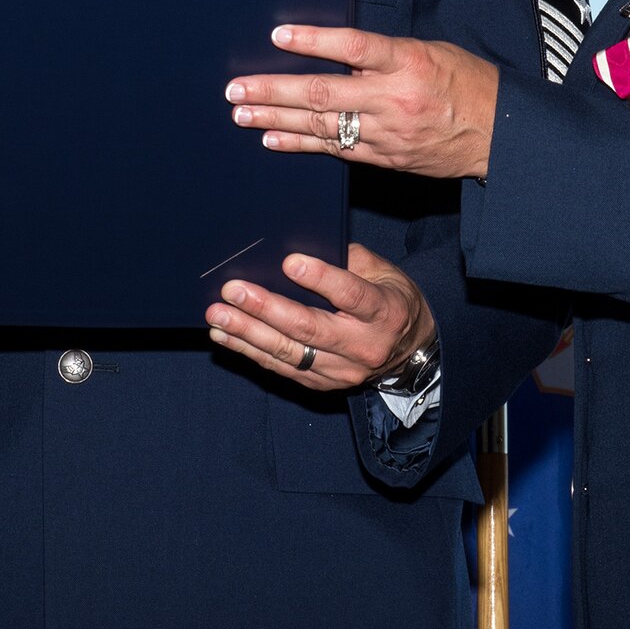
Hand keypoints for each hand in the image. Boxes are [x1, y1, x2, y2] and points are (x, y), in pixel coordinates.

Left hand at [205, 244, 434, 390]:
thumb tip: (300, 244)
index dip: (321, 279)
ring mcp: (342, 371)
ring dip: (248, 334)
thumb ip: (347, 258)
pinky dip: (250, 352)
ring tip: (218, 316)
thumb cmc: (389, 299)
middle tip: (232, 291)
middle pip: (310, 328)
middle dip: (266, 308)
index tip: (288, 262)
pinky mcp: (322, 384)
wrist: (411, 349)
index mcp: (384, 312)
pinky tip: (226, 336)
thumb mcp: (381, 271)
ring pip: (289, 353)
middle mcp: (363, 346)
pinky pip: (282, 369)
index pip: (351, 295)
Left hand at [227, 23, 497, 178]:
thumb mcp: (429, 52)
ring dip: (277, 118)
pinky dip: (301, 143)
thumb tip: (333, 50)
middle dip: (274, 90)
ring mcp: (387, 132)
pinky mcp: (385, 158)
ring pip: (322, 125)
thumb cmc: (464, 82)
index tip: (277, 35)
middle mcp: (393, 98)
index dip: (314, 40)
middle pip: (324, 92)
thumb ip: (383, 55)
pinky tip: (272, 138)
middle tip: (236, 89)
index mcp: (407, 62)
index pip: (353, 47)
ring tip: (242, 114)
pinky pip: (336, 149)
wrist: (499, 135)